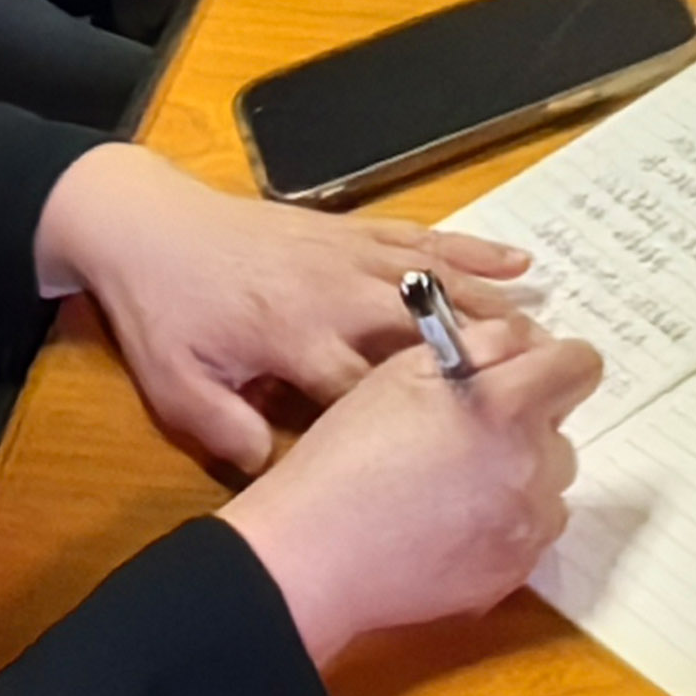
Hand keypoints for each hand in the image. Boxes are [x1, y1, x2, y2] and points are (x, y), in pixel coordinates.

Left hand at [35, 142, 537, 476]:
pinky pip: (425, 237)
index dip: (416, 418)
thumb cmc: (164, 313)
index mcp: (295, 338)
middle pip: (424, 325)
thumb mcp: (176, 388)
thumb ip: (228, 432)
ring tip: (547, 325)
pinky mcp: (353, 230)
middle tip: (540, 378)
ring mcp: (351, 255)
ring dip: (494, 301)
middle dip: (482, 353)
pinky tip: (517, 260)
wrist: (148, 227)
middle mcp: (336, 294)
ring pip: (438, 277)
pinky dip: (474, 247)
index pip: (368, 388)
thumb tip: (282, 469)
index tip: (465, 444)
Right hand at [220, 316, 602, 670]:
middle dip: (524, 427)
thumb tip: (526, 337)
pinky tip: (449, 530)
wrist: (312, 556)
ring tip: (451, 491)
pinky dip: (503, 528)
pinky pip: (530, 535)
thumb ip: (482, 344)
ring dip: (517, 479)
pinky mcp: (515, 571)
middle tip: (464, 440)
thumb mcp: (403, 374)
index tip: (527, 376)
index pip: (580, 365)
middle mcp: (533, 462)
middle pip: (559, 429)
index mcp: (509, 404)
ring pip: (547, 485)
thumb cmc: (346, 457)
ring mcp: (527, 523)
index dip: (553, 364)